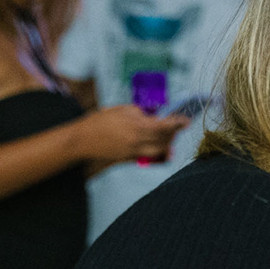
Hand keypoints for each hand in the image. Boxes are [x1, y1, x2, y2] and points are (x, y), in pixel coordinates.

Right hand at [73, 105, 188, 166]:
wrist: (83, 139)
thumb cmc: (101, 120)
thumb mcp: (122, 109)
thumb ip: (141, 112)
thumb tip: (156, 113)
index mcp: (137, 125)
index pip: (165, 125)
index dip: (178, 123)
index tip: (186, 121)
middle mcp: (138, 140)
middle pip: (165, 139)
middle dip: (173, 133)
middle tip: (177, 126)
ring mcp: (134, 151)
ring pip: (160, 150)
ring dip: (167, 143)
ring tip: (167, 135)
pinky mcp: (129, 159)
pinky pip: (149, 156)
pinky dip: (156, 151)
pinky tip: (157, 145)